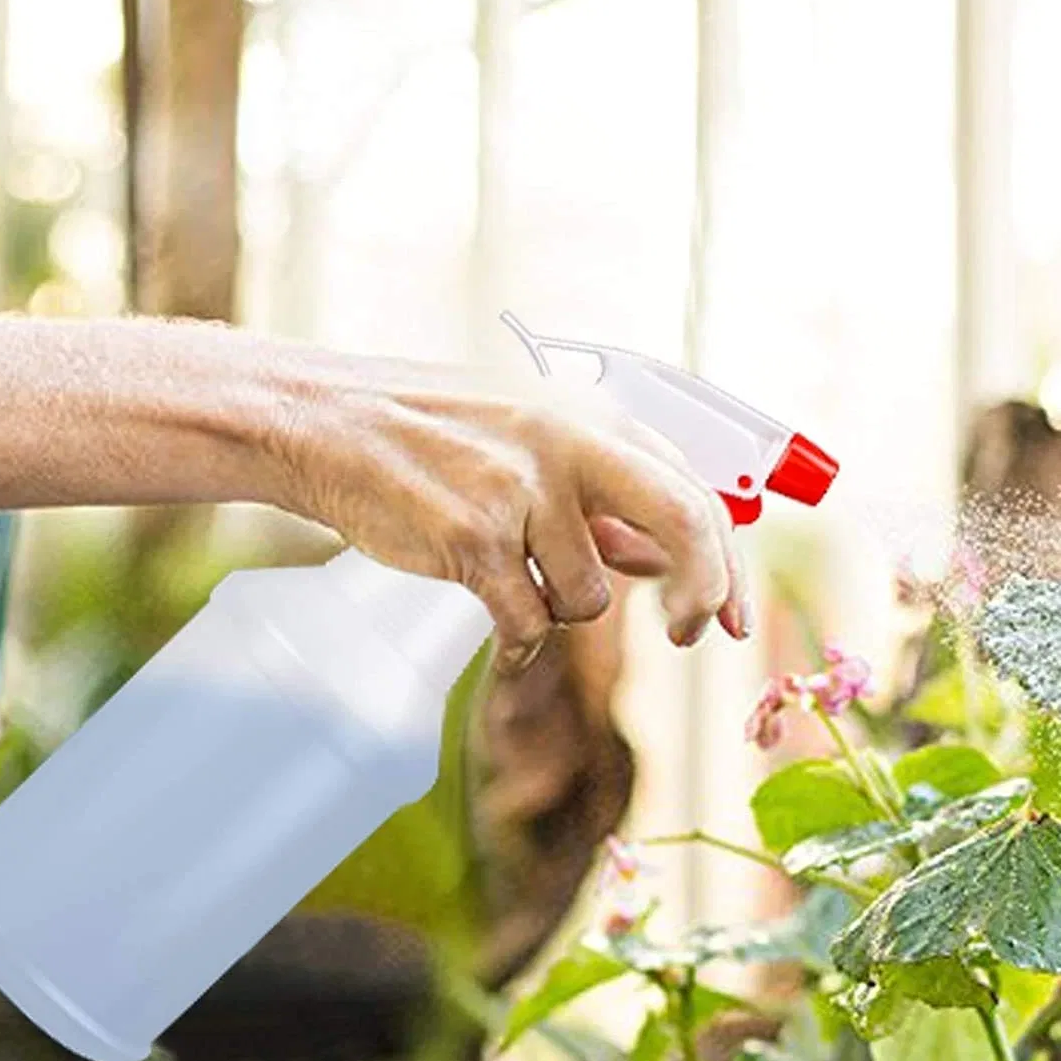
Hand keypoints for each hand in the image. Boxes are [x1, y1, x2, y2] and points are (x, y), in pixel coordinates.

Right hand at [268, 359, 750, 667]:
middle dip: (702, 592)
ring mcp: (522, 491)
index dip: (726, 563)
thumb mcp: (531, 443)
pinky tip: (492, 619)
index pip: (692, 491)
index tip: (731, 616)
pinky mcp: (474, 539)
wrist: (329, 424)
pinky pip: (526, 625)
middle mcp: (569, 444)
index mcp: (593, 419)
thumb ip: (601, 499)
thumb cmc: (431, 438)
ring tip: (503, 571)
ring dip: (555, 607)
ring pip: (586, 597)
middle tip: (690, 635)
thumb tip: (661, 560)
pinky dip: (516, 642)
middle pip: (682, 522)